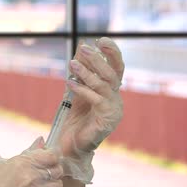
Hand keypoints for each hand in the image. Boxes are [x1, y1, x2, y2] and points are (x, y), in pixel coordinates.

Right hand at [0, 137, 63, 186]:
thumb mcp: (6, 163)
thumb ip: (27, 152)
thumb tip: (41, 140)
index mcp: (23, 163)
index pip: (52, 155)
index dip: (52, 155)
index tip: (50, 156)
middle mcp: (32, 176)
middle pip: (57, 169)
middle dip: (53, 168)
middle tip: (44, 170)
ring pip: (58, 184)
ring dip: (52, 183)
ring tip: (42, 183)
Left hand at [58, 37, 124, 182]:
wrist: (72, 147)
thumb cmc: (75, 120)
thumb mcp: (77, 91)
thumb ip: (81, 73)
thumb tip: (80, 48)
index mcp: (111, 92)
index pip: (117, 68)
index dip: (112, 52)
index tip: (101, 39)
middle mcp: (116, 100)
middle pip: (112, 73)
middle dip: (98, 59)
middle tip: (84, 47)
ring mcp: (113, 110)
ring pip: (104, 85)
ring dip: (87, 72)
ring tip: (72, 63)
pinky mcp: (106, 120)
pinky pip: (96, 100)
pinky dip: (82, 89)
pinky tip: (69, 83)